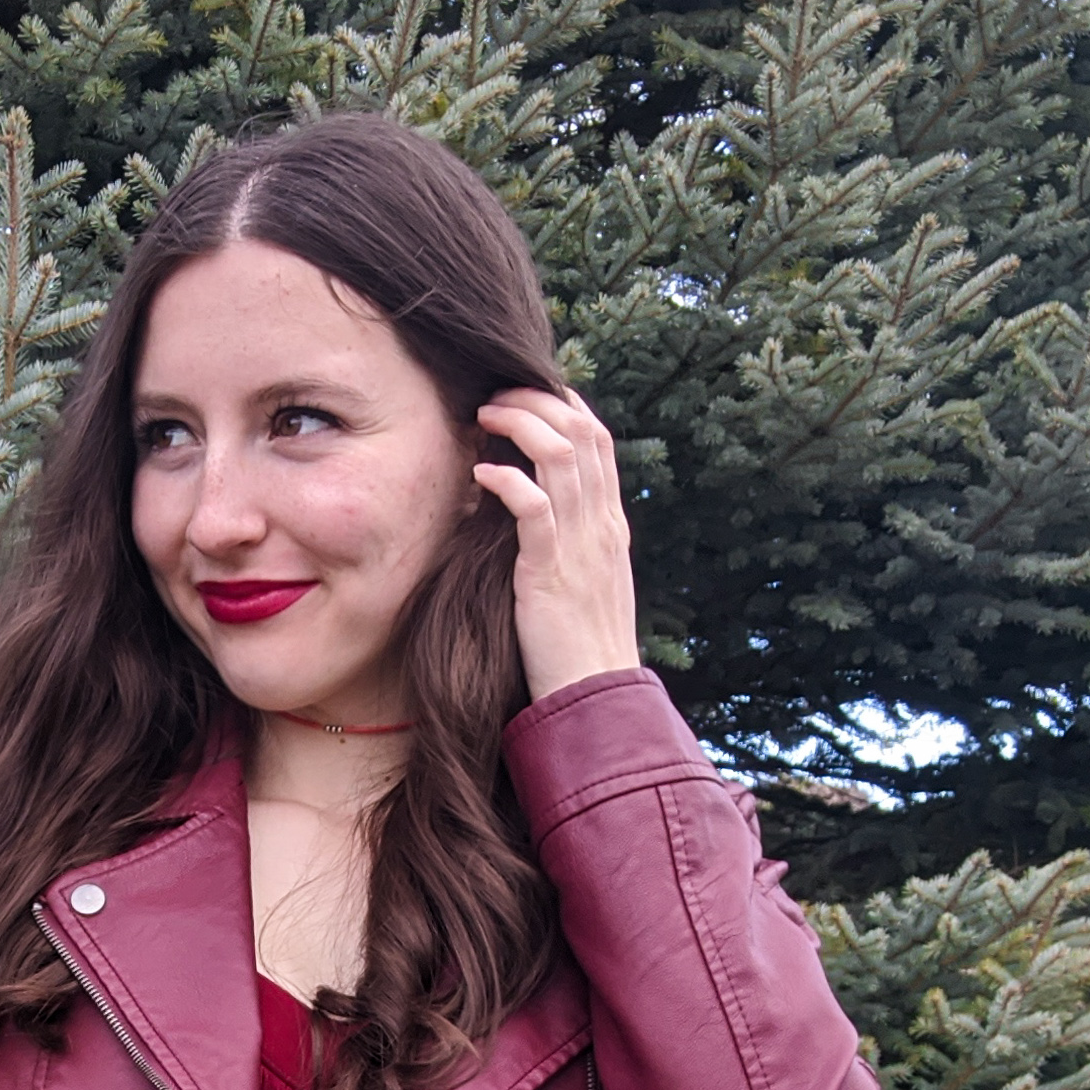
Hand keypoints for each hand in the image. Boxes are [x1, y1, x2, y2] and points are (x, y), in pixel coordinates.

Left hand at [472, 385, 641, 701]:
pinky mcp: (551, 571)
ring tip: (483, 416)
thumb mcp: (582, 583)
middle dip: (537, 398)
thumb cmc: (580, 647)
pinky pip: (533, 507)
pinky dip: (506, 481)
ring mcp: (581, 545)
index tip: (525, 393)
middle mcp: (602, 524)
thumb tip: (535, 512)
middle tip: (494, 394)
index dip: (563, 403)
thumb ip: (568, 542)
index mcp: (610, 523)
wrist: (596, 697)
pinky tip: (480, 474)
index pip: (597, 438)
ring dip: (519, 423)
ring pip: (561, 454)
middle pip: (582, 430)